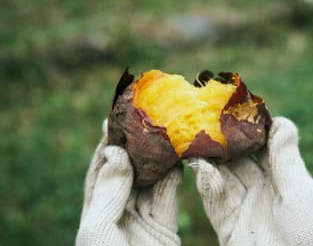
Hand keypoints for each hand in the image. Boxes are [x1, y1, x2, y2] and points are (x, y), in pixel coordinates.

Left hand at [76, 120, 181, 245]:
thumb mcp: (98, 227)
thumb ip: (109, 191)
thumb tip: (116, 152)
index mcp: (97, 211)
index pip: (102, 172)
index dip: (108, 147)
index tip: (113, 123)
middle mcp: (120, 211)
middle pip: (129, 174)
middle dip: (136, 150)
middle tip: (144, 124)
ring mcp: (143, 218)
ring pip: (151, 183)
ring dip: (158, 162)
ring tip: (164, 138)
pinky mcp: (165, 227)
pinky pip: (168, 199)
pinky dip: (173, 180)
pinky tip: (177, 162)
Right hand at [189, 117, 312, 245]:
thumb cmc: (311, 240)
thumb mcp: (304, 197)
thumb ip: (287, 162)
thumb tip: (281, 121)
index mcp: (287, 181)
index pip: (267, 147)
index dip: (253, 129)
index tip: (238, 109)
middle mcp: (264, 191)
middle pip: (240, 159)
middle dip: (226, 141)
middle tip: (208, 120)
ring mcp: (245, 207)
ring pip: (224, 176)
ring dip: (211, 160)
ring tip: (198, 140)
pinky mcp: (228, 224)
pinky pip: (215, 200)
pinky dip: (207, 184)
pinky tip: (200, 167)